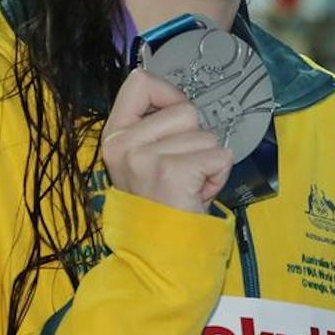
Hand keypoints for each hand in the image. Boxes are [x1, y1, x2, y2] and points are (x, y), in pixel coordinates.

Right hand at [100, 70, 232, 213]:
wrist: (157, 251)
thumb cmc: (161, 201)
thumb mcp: (146, 158)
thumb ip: (156, 127)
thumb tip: (179, 97)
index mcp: (115, 135)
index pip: (140, 83)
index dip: (170, 94)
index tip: (178, 118)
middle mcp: (123, 143)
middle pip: (186, 110)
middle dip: (197, 140)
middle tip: (184, 170)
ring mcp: (145, 157)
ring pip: (207, 136)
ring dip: (209, 161)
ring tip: (189, 185)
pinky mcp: (172, 171)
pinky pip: (219, 156)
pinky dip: (219, 175)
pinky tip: (198, 193)